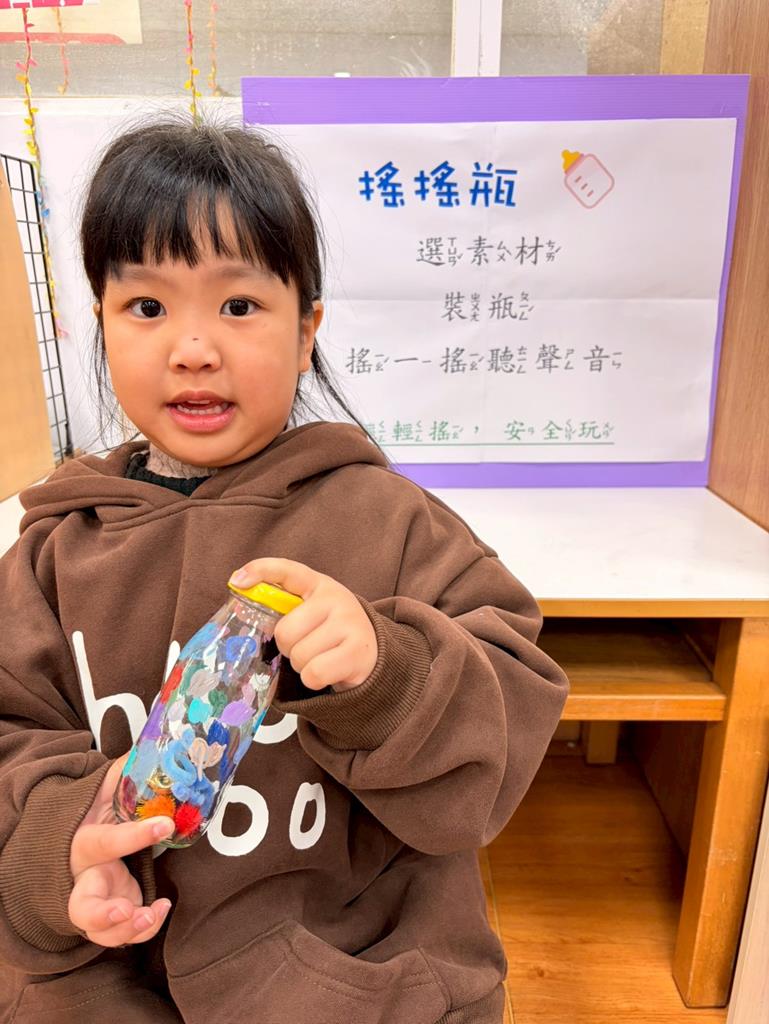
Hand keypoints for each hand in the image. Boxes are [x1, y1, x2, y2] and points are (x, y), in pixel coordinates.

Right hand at [68, 753, 174, 946]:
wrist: (68, 846)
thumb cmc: (92, 816)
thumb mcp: (102, 792)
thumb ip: (125, 773)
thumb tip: (159, 744)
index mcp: (83, 843)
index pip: (105, 842)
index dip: (135, 835)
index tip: (166, 823)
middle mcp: (85, 878)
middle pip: (79, 906)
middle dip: (100, 913)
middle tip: (123, 910)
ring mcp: (98, 900)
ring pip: (98, 931)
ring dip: (125, 931)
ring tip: (150, 914)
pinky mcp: (112, 914)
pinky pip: (123, 935)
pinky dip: (144, 929)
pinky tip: (162, 908)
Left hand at [229, 558, 376, 691]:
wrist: (370, 654)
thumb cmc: (329, 633)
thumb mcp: (311, 612)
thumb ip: (284, 606)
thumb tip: (240, 592)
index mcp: (318, 584)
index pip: (287, 570)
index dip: (260, 571)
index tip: (237, 581)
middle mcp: (336, 598)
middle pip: (285, 632)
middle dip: (288, 647)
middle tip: (305, 645)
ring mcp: (349, 624)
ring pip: (299, 656)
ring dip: (302, 665)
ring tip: (320, 657)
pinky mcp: (357, 652)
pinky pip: (314, 674)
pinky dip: (314, 679)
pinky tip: (327, 671)